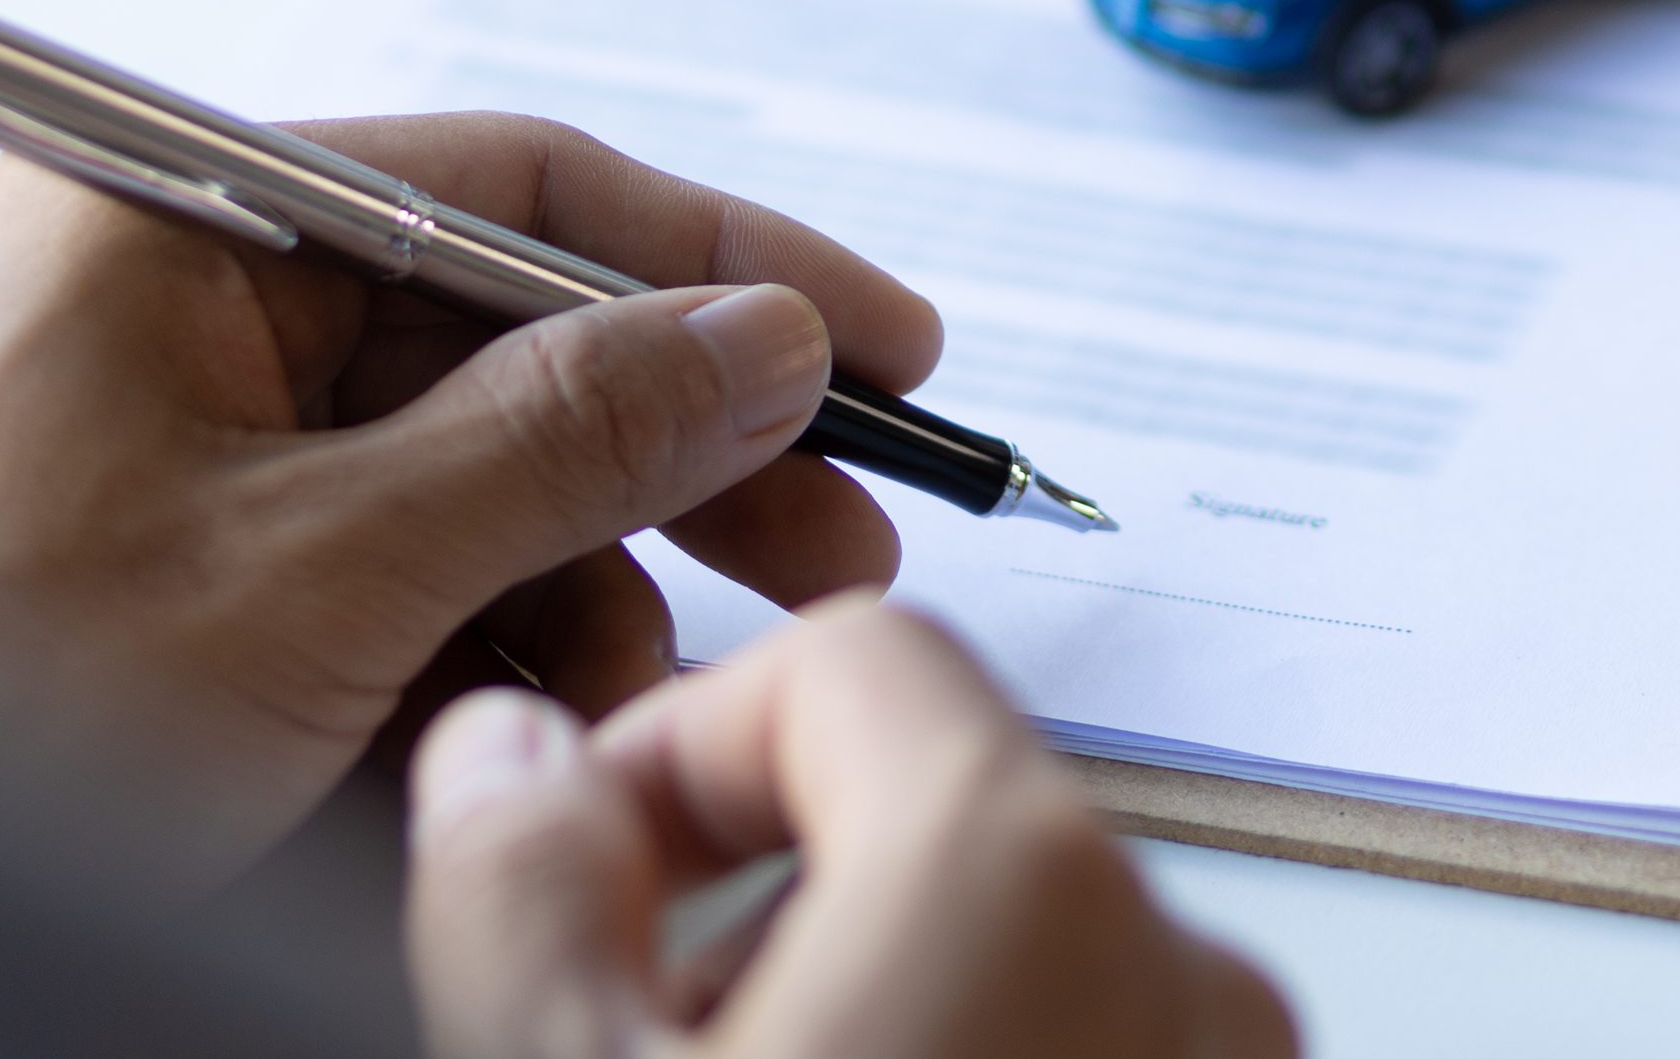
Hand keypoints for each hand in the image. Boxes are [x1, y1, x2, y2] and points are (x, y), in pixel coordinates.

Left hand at [0, 113, 940, 878]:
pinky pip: (371, 572)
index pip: (513, 186)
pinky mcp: (152, 574)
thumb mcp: (315, 575)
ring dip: (571, 582)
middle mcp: (163, 304)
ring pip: (456, 473)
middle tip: (830, 544)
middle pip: (501, 331)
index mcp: (168, 225)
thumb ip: (566, 437)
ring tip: (613, 699)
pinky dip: (463, 650)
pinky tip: (496, 743)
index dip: (720, 266)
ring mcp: (152, 444)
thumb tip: (764, 343)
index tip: (887, 346)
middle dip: (671, 452)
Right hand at [408, 598, 1297, 1058]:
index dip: (678, 742)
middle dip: (757, 873)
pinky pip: (1079, 1035)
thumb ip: (522, 887)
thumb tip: (509, 755)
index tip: (579, 867)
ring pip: (1001, 933)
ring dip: (848, 981)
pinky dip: (955, 1047)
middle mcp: (1170, 954)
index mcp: (1020, 878)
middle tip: (618, 1024)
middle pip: (931, 793)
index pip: (851, 659)